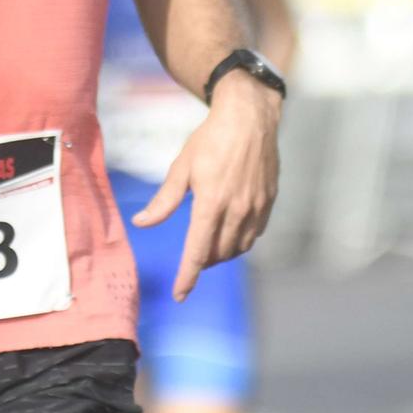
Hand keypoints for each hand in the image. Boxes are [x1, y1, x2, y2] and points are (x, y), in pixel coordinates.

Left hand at [131, 71, 280, 299]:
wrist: (250, 118)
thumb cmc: (210, 139)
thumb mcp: (182, 167)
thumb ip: (165, 200)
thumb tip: (143, 223)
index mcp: (211, 203)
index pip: (197, 251)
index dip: (187, 276)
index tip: (180, 294)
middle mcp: (236, 210)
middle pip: (218, 254)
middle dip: (203, 262)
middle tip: (191, 259)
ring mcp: (256, 208)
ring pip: (238, 248)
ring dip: (222, 254)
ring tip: (209, 247)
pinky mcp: (269, 202)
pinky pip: (254, 235)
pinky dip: (240, 241)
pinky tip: (230, 233)